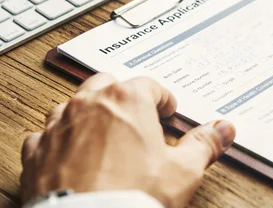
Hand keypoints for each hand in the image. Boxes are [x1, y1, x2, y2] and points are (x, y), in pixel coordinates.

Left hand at [20, 73, 235, 207]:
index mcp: (128, 100)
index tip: (167, 112)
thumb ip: (205, 143)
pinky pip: (46, 135)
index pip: (150, 85)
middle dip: (123, 97)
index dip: (163, 99)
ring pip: (73, 105)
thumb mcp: (183, 170)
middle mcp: (90, 105)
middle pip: (107, 84)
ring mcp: (60, 126)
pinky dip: (59, 140)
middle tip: (136, 117)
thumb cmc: (133, 196)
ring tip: (104, 135)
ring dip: (88, 114)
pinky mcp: (38, 152)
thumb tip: (224, 129)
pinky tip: (71, 154)